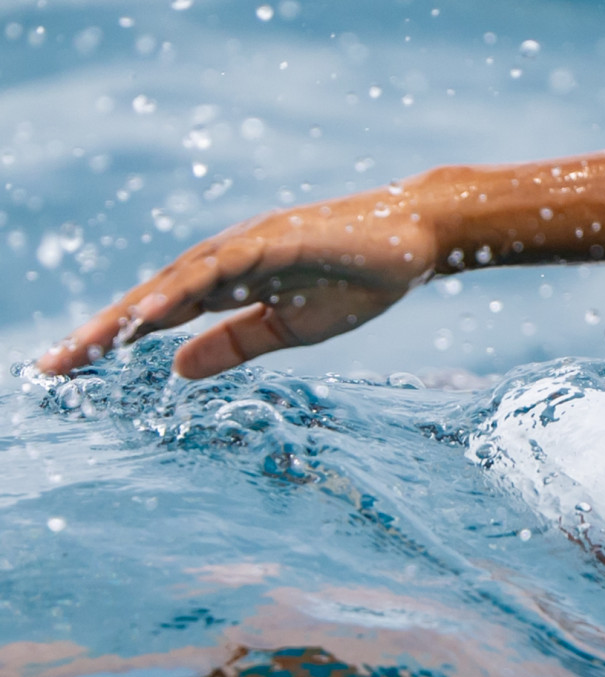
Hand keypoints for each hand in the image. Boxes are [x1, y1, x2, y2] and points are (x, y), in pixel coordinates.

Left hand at [36, 187, 438, 377]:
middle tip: (54, 366)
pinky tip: (153, 314)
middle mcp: (225, 258)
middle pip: (152, 296)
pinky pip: (221, 267)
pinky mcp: (276, 239)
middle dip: (102, 331)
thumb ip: (234, 345)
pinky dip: (183, 289)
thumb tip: (175, 369)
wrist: (414, 240)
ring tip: (91, 346)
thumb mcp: (288, 328)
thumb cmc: (355, 279)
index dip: (112, 340)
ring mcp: (249, 245)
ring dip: (131, 313)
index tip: (67, 371)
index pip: (158, 314)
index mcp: (226, 283)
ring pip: (176, 280)